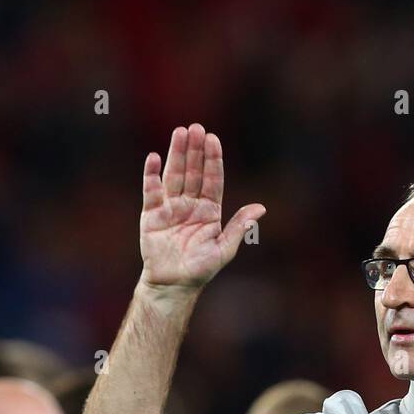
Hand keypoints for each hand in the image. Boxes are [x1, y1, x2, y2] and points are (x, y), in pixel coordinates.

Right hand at [140, 124, 265, 290]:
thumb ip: (240, 227)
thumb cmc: (200, 270)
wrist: (173, 285)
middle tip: (196, 128)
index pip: (213, 180)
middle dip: (195, 150)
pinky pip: (152, 190)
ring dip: (177, 154)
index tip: (213, 139)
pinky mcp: (151, 214)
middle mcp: (190, 205)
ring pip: (174, 175)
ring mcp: (171, 207)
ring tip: (179, 132)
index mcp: (209, 211)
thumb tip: (261, 208)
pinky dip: (152, 174)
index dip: (213, 159)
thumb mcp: (224, 249)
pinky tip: (154, 158)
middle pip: (193, 172)